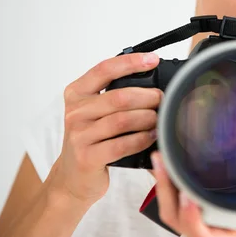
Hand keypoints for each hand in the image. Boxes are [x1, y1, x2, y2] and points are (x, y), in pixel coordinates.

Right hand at [45, 52, 162, 205]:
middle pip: (119, 97)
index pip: (105, 69)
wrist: (72, 177)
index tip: (152, 59)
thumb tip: (151, 79)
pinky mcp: (87, 157)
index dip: (131, 62)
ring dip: (148, 118)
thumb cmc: (90, 139)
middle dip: (148, 96)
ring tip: (159, 119)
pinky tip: (151, 137)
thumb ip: (114, 94)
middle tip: (162, 100)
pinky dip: (142, 139)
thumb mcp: (94, 111)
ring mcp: (79, 136)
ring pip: (123, 120)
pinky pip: (122, 144)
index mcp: (77, 93)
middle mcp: (75, 112)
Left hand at [150, 151, 235, 236]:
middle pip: (177, 221)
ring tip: (161, 158)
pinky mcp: (190, 212)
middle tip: (164, 165)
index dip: (191, 218)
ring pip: (171, 211)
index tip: (187, 195)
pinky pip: (172, 202)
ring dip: (163, 185)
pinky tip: (166, 162)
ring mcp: (195, 226)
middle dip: (167, 192)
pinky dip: (167, 183)